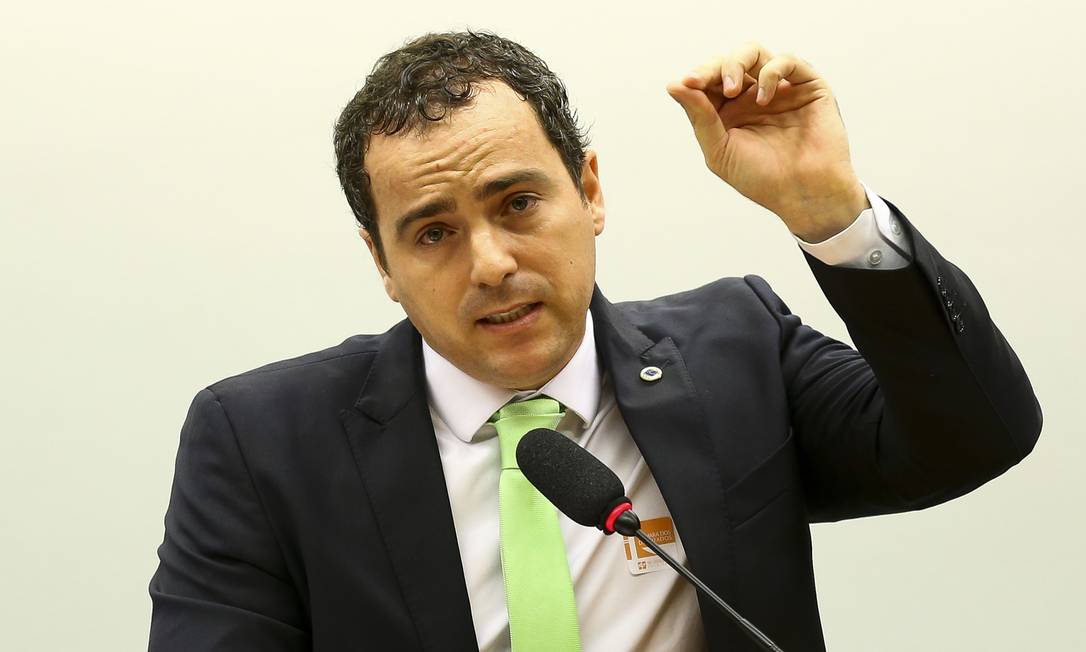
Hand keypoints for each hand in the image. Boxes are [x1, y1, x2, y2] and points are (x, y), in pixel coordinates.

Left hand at [666, 43, 869, 241]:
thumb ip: (699, 116)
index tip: (687, 83)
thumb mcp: (719, 150)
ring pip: (754, 53)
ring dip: (736, 62)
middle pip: (727, 62)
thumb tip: (674, 85)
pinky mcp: (808, 86)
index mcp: (730, 112)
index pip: (708, 81)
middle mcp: (753, 97)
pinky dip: (771, 72)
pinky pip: (788, 62)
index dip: (696, 76)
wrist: (804, 195)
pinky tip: (763, 98)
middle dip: (712, 68)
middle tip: (702, 82)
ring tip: (730, 88)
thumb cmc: (762, 179)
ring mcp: (780, 89)